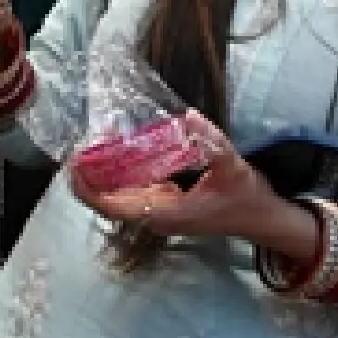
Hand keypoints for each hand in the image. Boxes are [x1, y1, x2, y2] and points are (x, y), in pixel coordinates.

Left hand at [68, 113, 317, 254]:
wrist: (263, 219)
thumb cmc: (248, 197)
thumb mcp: (233, 167)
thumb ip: (212, 143)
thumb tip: (190, 117)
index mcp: (166, 212)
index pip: (114, 207)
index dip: (89, 190)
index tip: (74, 167)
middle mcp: (156, 216)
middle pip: (108, 203)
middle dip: (87, 179)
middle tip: (75, 149)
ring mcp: (158, 213)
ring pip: (117, 199)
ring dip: (99, 178)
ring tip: (87, 148)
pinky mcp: (163, 206)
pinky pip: (130, 193)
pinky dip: (116, 177)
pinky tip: (111, 154)